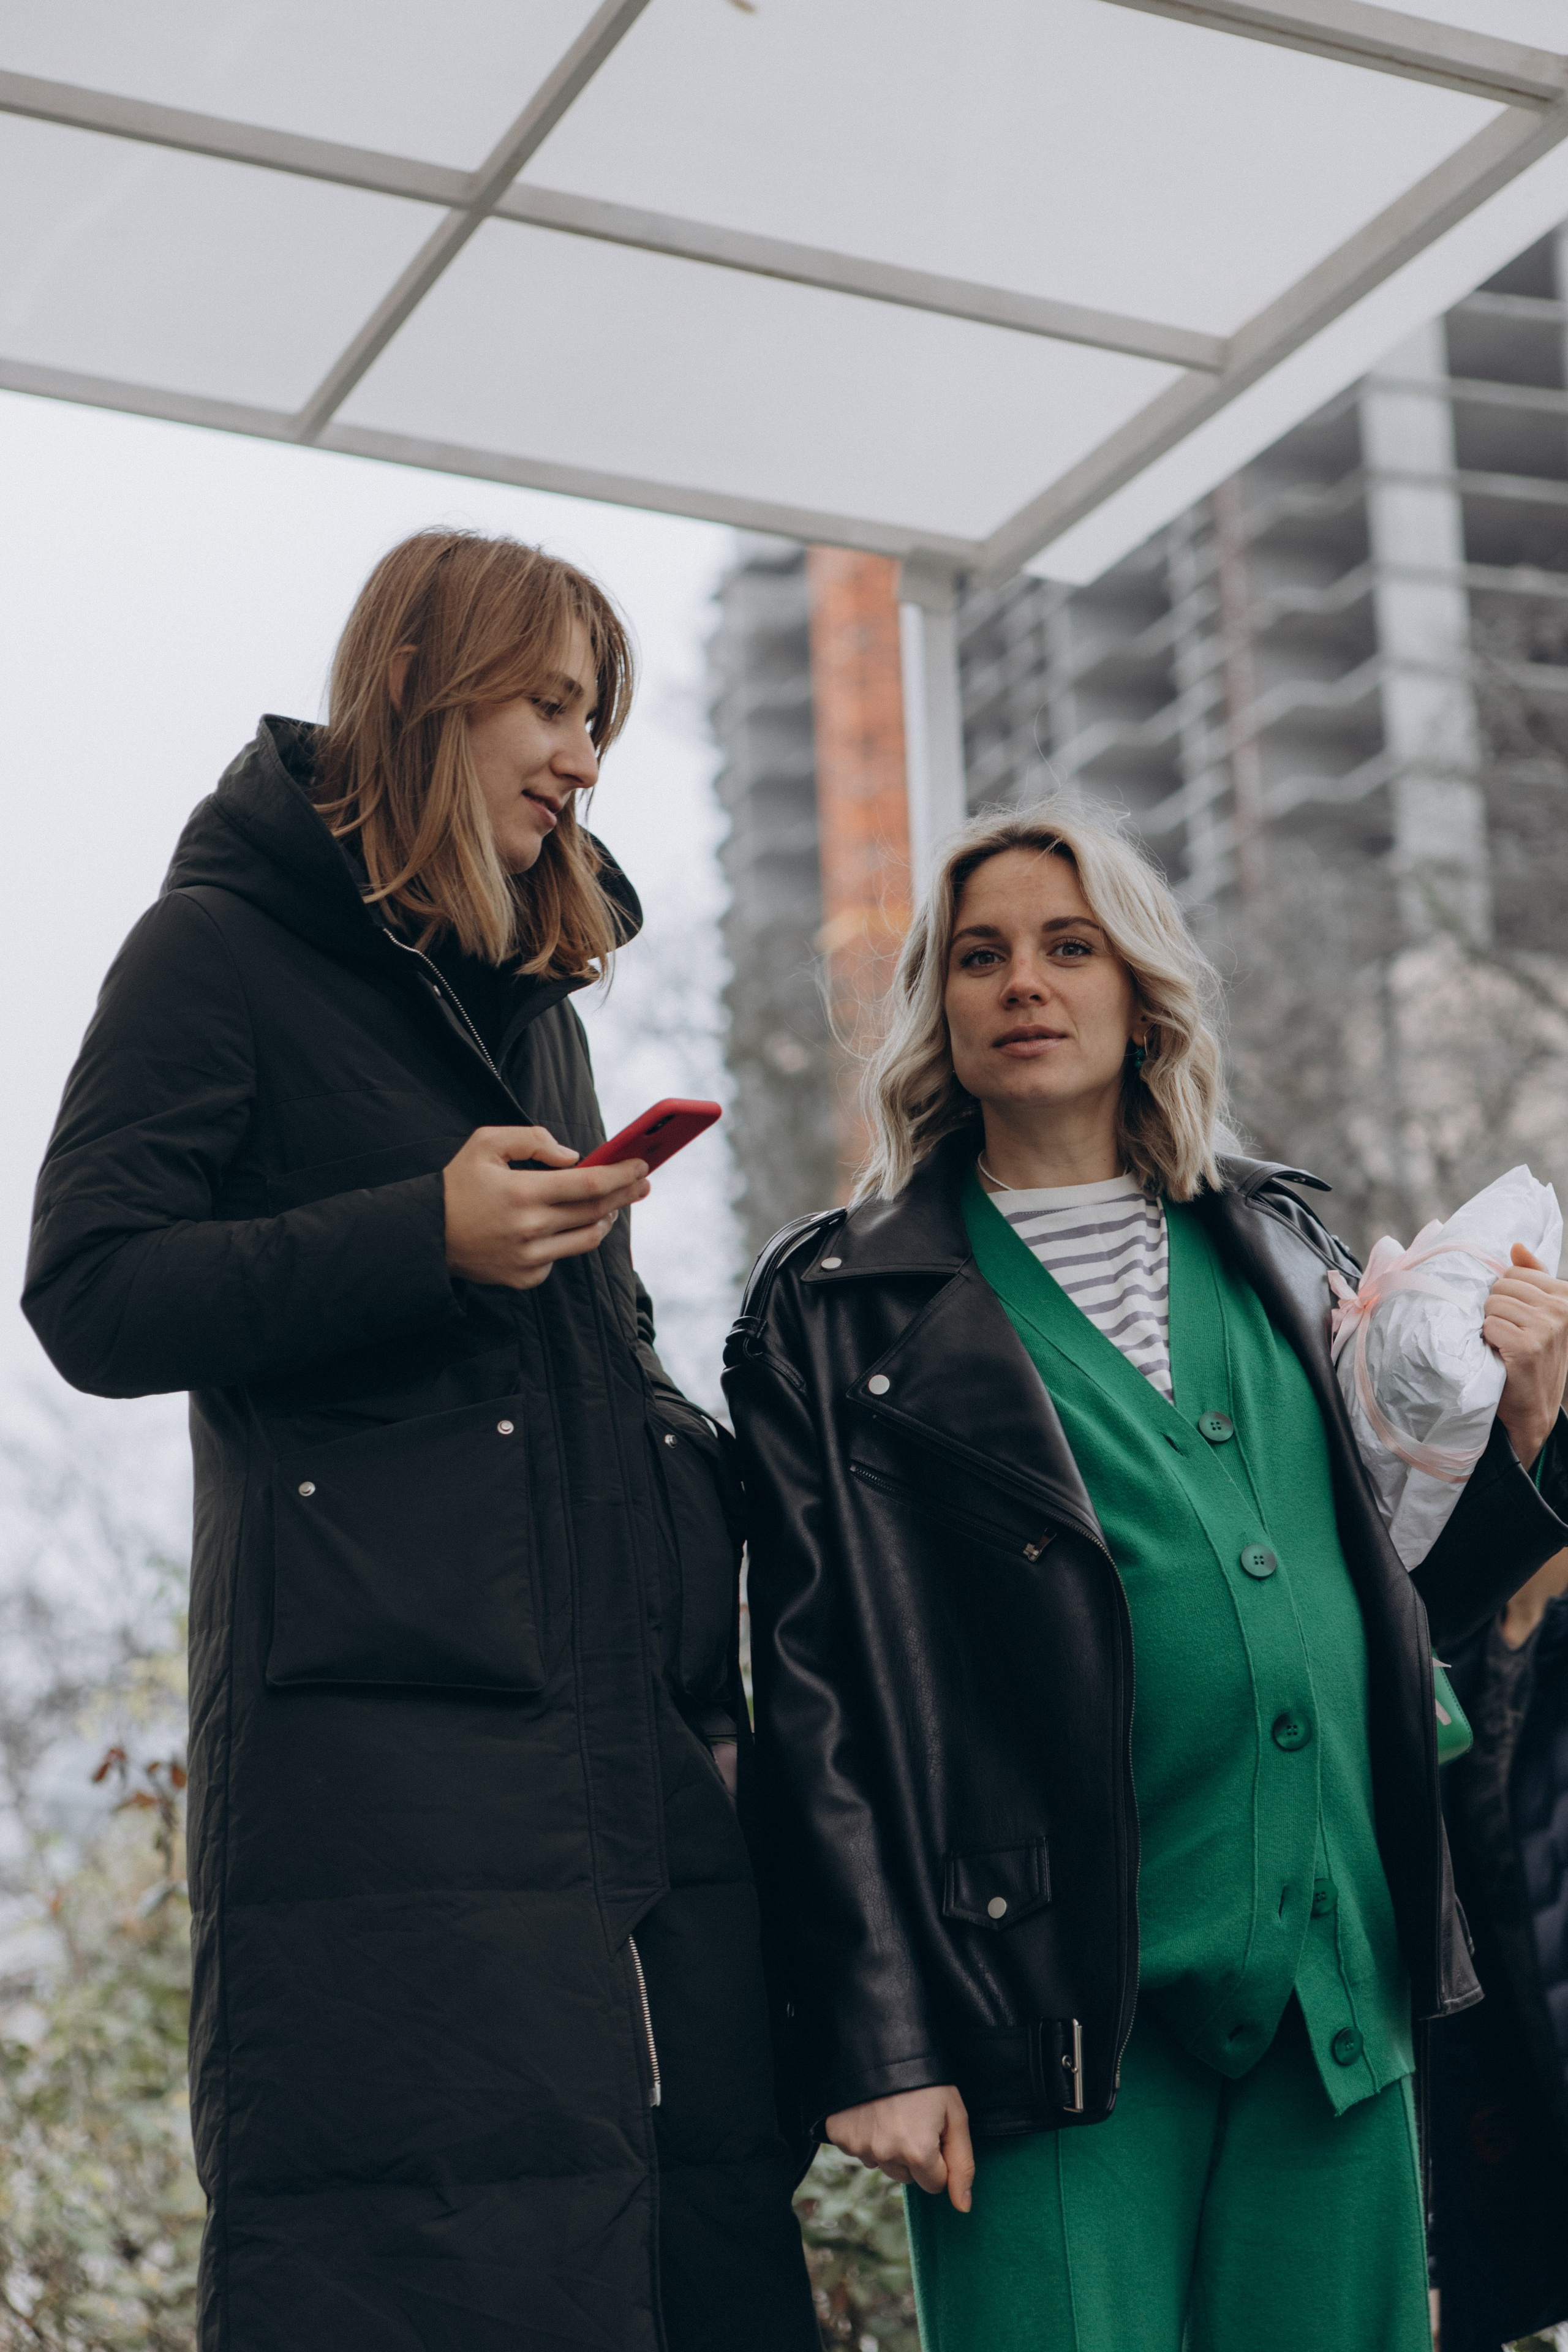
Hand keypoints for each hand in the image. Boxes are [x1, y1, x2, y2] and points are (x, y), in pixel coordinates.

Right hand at [442, 1126, 648, 1290]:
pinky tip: (565, 1225)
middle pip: (595, 1211)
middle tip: (643, 1182)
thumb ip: (532, 1139)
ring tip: (613, 1203)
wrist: (426, 1234)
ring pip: (587, 1239)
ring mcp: (529, 1258)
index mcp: (521, 1192)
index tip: (642, 1165)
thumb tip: (574, 1156)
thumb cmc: (459, 1183)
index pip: (589, 1183)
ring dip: (606, 1219)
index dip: (621, 1174)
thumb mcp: (486, 1143)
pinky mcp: (525, 1278)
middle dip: (625, 1194)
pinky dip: (570, 1239)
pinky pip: (562, 1257)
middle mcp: (529, 1229)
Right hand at [825, 2085, 973, 2211]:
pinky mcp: (839, 2135)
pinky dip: (867, 2136)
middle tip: (914, 2118)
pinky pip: (859, 2150)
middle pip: (907, 2177)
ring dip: (890, 2147)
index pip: (935, 2184)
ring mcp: (859, 2146)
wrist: (882, 2041)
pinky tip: (873, 2111)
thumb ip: (962, 2164)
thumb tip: (963, 2207)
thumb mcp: (955, 2116)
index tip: (935, 2131)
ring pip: (883, 2164)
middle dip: (914, 2155)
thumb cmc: (927, 2079)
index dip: (939, 2158)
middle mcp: (886, 2155)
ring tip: (893, 2111)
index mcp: (918, 2153)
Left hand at [1486, 1244, 1567, 1469]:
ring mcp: (1547, 1327)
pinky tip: (1500, 1355)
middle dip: (1495, 1310)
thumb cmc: (1530, 1358)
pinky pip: (1489, 1325)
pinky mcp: (1528, 1346)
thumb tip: (1517, 1245)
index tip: (1514, 1319)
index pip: (1514, 1272)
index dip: (1504, 1295)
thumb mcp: (1538, 1315)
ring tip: (1503, 1345)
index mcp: (1566, 1296)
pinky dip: (1487, 1340)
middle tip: (1506, 1334)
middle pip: (1501, 1286)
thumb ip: (1531, 1278)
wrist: (1532, 1409)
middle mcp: (1561, 1309)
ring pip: (1492, 1304)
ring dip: (1489, 1326)